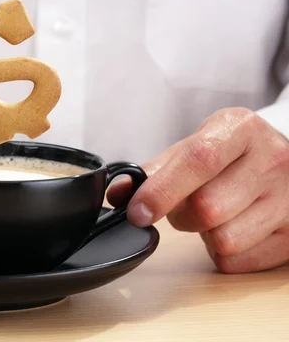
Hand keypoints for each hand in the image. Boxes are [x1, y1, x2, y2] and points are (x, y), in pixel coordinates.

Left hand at [108, 107, 288, 272]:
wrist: (278, 160)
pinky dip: (222, 253)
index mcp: (241, 129)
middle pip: (206, 208)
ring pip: (223, 240)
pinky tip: (232, 228)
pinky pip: (237, 261)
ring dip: (204, 235)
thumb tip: (118, 192)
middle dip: (181, 215)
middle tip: (185, 205)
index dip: (162, 190)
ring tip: (214, 215)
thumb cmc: (227, 155)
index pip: (199, 160)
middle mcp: (273, 159)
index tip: (137, 212)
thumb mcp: (192, 148)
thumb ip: (153, 170)